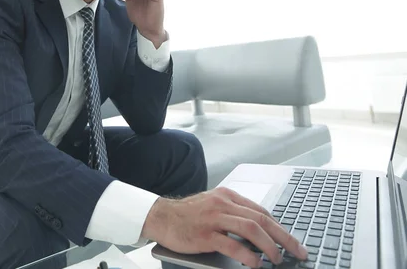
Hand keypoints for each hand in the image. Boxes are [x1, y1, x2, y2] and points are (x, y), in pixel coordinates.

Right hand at [141, 188, 308, 267]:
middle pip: (261, 219)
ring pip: (250, 228)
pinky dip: (247, 255)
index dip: (280, 227)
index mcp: (228, 196)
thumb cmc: (187, 214)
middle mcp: (223, 203)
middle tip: (298, 251)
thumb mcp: (213, 206)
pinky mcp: (204, 234)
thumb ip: (233, 213)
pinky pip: (231, 244)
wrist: (161, 216)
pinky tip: (255, 263)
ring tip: (278, 259)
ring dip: (269, 246)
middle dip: (284, 237)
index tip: (292, 241)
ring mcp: (213, 218)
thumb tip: (259, 232)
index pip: (261, 211)